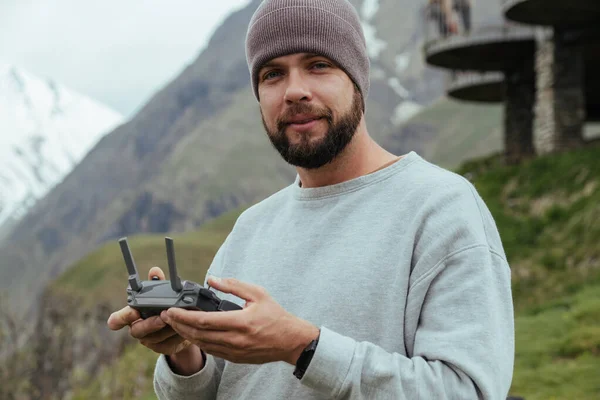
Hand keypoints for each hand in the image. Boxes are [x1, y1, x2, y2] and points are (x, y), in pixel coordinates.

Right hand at [107, 266, 192, 355]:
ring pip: (156, 338)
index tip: (133, 312)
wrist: (181, 324)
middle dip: (150, 324)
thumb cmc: (166, 305)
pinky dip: (178, 335)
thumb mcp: (163, 294)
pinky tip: (186, 326)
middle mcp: (137, 329)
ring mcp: (149, 341)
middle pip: (137, 331)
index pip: (116, 320)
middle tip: (162, 316)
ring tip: (180, 318)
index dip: (121, 318)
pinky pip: (169, 344)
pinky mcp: (163, 348)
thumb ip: (158, 283)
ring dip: (168, 328)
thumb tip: (155, 271)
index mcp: (132, 315)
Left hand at [161, 276, 319, 364]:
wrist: (290, 341)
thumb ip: (234, 285)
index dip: (184, 316)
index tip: (172, 310)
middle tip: (167, 316)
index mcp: (240, 322)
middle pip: (198, 335)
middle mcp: (235, 339)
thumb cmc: (276, 316)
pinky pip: (212, 351)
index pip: (204, 321)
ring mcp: (234, 351)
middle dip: (179, 325)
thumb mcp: (258, 294)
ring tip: (175, 324)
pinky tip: (193, 334)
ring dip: (186, 335)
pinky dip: (199, 342)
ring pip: (202, 345)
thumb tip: (212, 279)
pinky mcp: (235, 358)